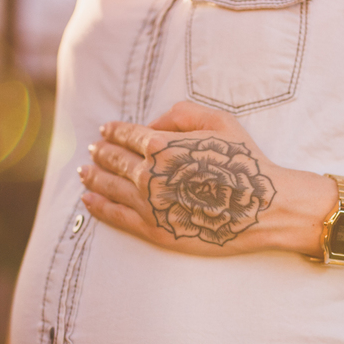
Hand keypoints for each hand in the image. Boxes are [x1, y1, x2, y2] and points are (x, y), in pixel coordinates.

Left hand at [80, 102, 325, 255]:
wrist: (259, 208)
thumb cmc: (243, 163)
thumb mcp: (219, 122)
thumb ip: (182, 113)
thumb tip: (153, 121)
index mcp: (162, 146)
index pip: (127, 135)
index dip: (113, 131)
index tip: (106, 130)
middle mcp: (150, 175)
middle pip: (114, 160)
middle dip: (101, 152)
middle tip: (93, 149)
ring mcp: (149, 204)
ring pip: (110, 187)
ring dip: (94, 177)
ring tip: (84, 171)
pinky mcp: (154, 230)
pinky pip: (116, 217)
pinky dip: (98, 206)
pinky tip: (87, 200)